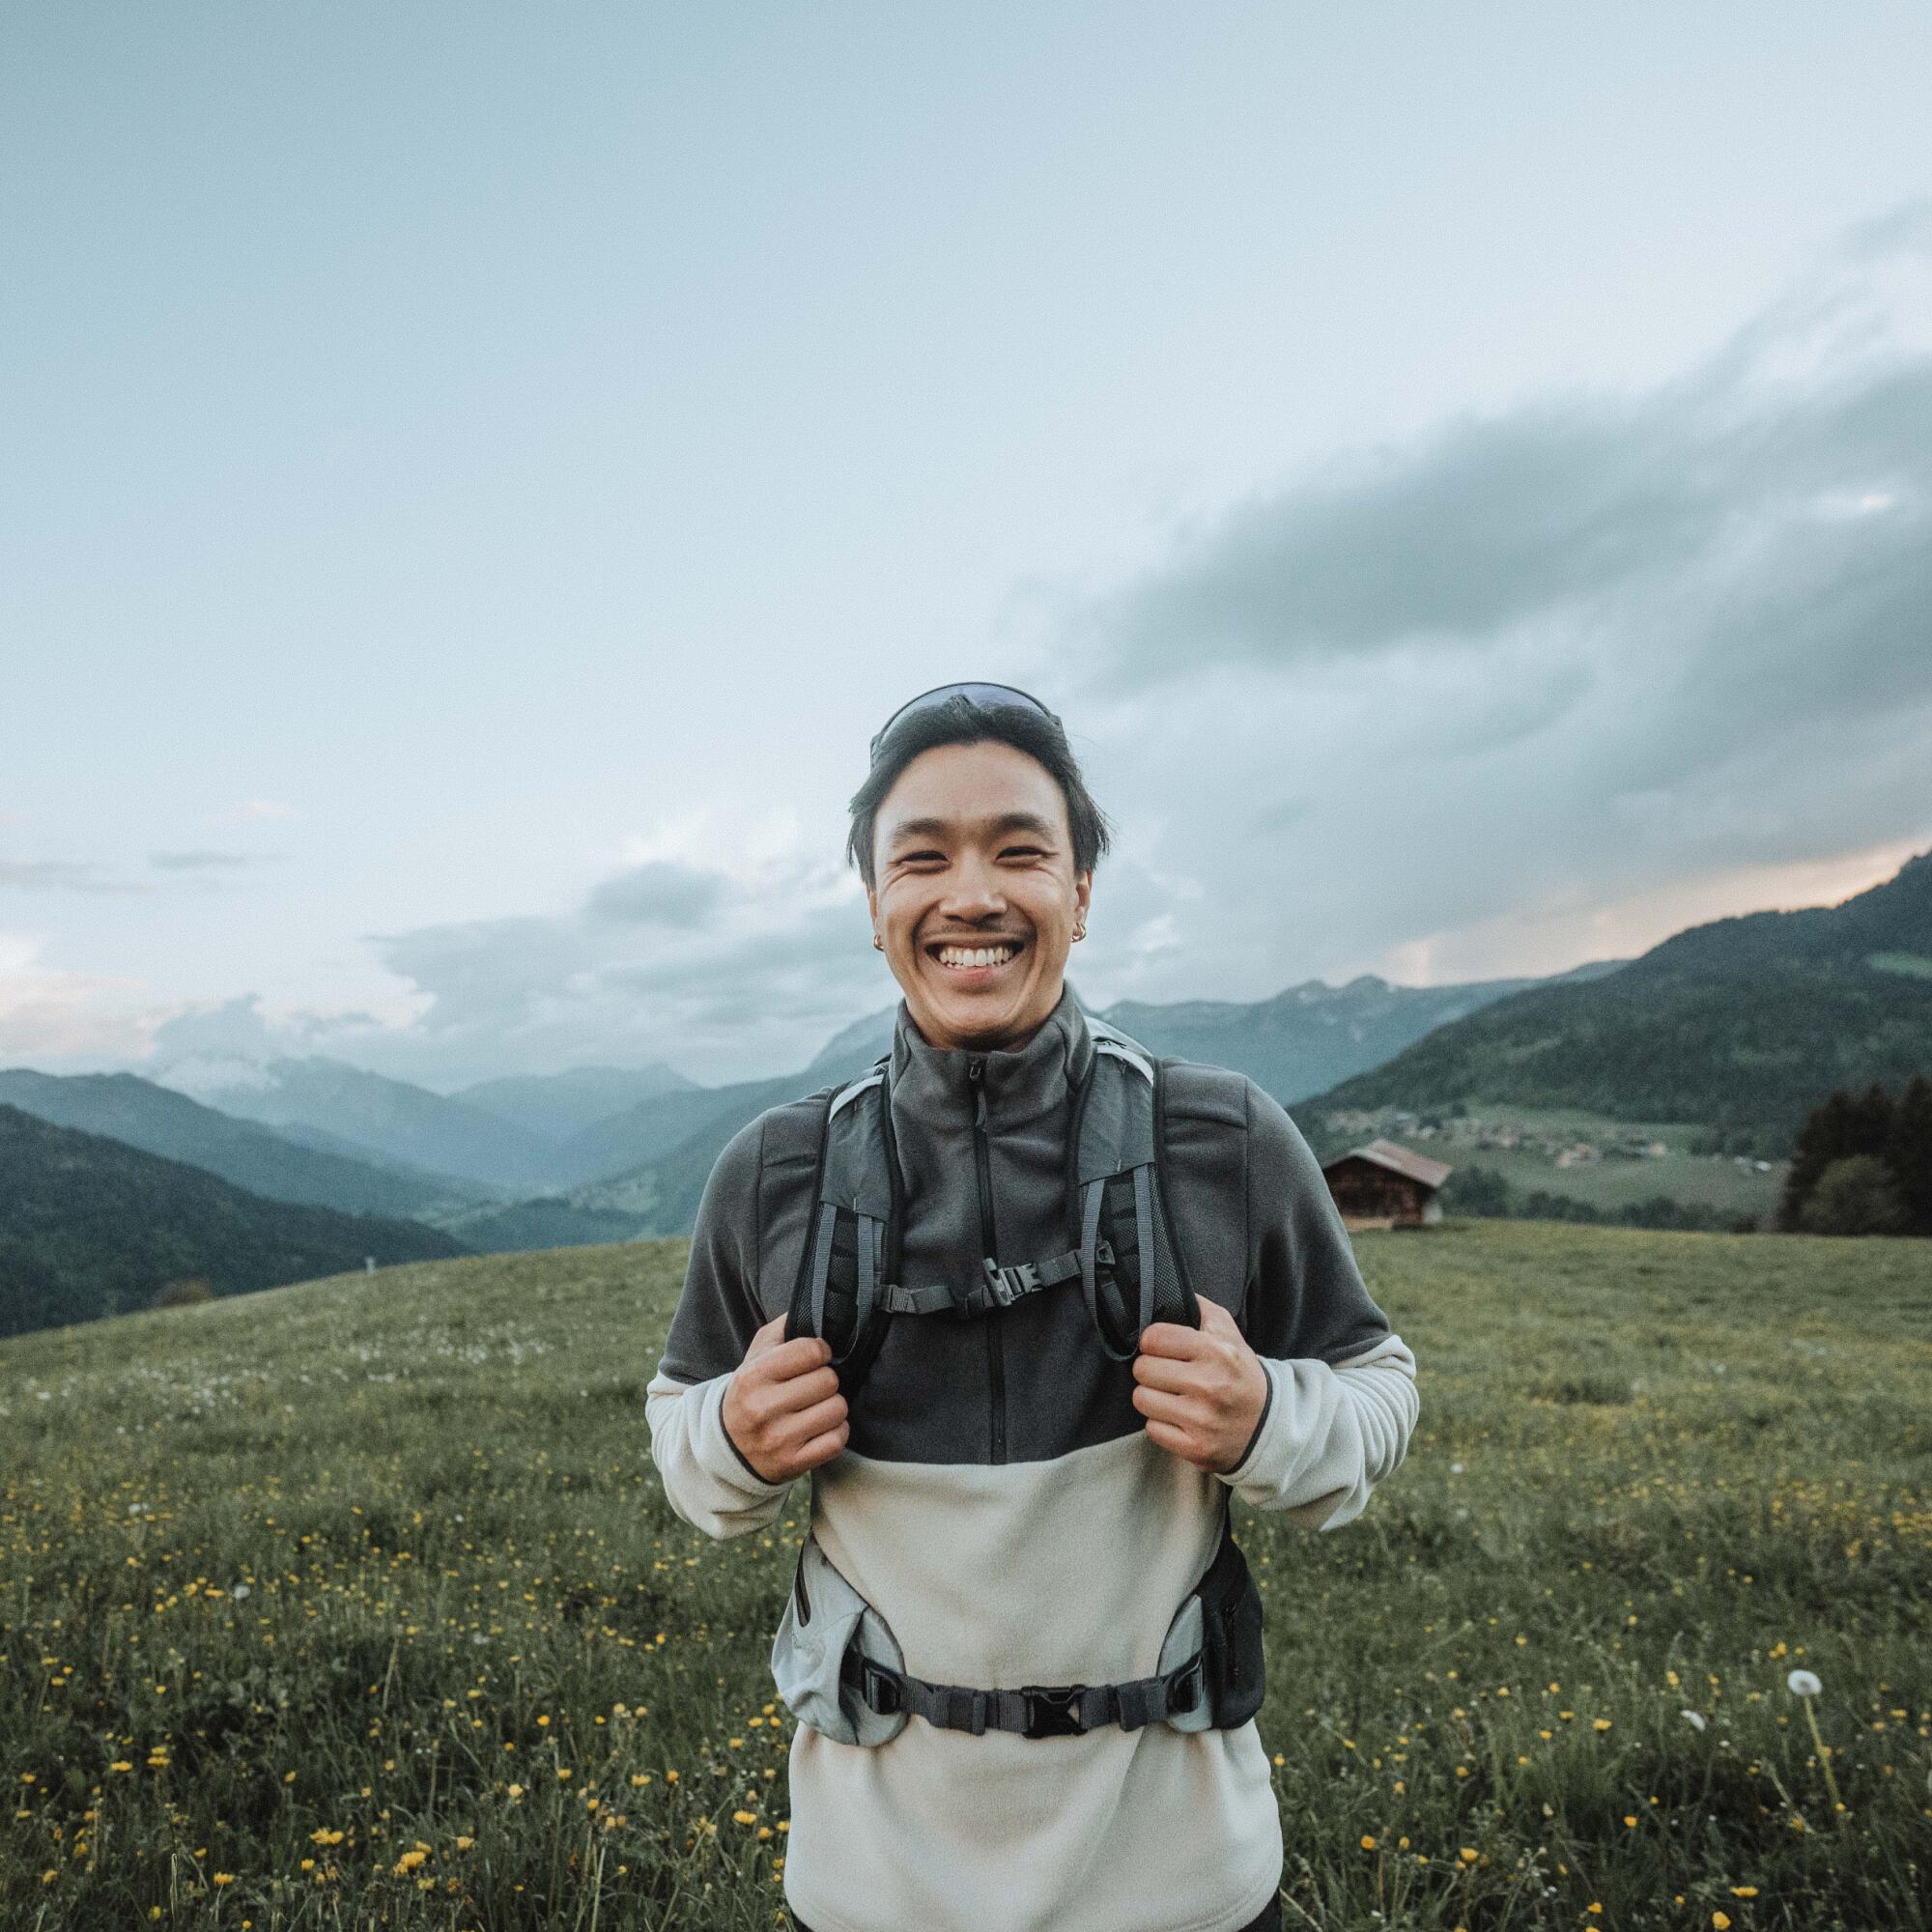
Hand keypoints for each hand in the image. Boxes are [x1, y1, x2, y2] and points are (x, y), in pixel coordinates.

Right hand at [721, 1314, 849, 1482]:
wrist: (727, 1449)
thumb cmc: (750, 1393)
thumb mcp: (754, 1358)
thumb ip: (781, 1330)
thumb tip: (815, 1307)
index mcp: (753, 1376)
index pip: (810, 1351)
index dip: (820, 1351)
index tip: (814, 1358)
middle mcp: (763, 1408)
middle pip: (828, 1380)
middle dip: (826, 1380)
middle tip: (813, 1386)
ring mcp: (778, 1439)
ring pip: (837, 1410)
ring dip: (833, 1407)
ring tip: (817, 1406)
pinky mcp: (792, 1464)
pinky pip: (837, 1440)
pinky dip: (836, 1432)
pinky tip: (821, 1427)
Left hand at [1131, 1295, 1269, 1474]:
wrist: (1268, 1426)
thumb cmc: (1240, 1375)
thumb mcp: (1229, 1334)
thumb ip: (1200, 1308)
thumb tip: (1169, 1292)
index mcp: (1216, 1352)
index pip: (1153, 1338)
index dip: (1152, 1342)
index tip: (1161, 1348)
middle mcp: (1209, 1385)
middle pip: (1142, 1369)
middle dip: (1151, 1369)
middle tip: (1167, 1373)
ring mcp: (1201, 1420)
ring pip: (1142, 1399)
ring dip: (1152, 1397)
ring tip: (1171, 1396)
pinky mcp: (1195, 1448)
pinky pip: (1152, 1428)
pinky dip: (1161, 1423)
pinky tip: (1179, 1418)